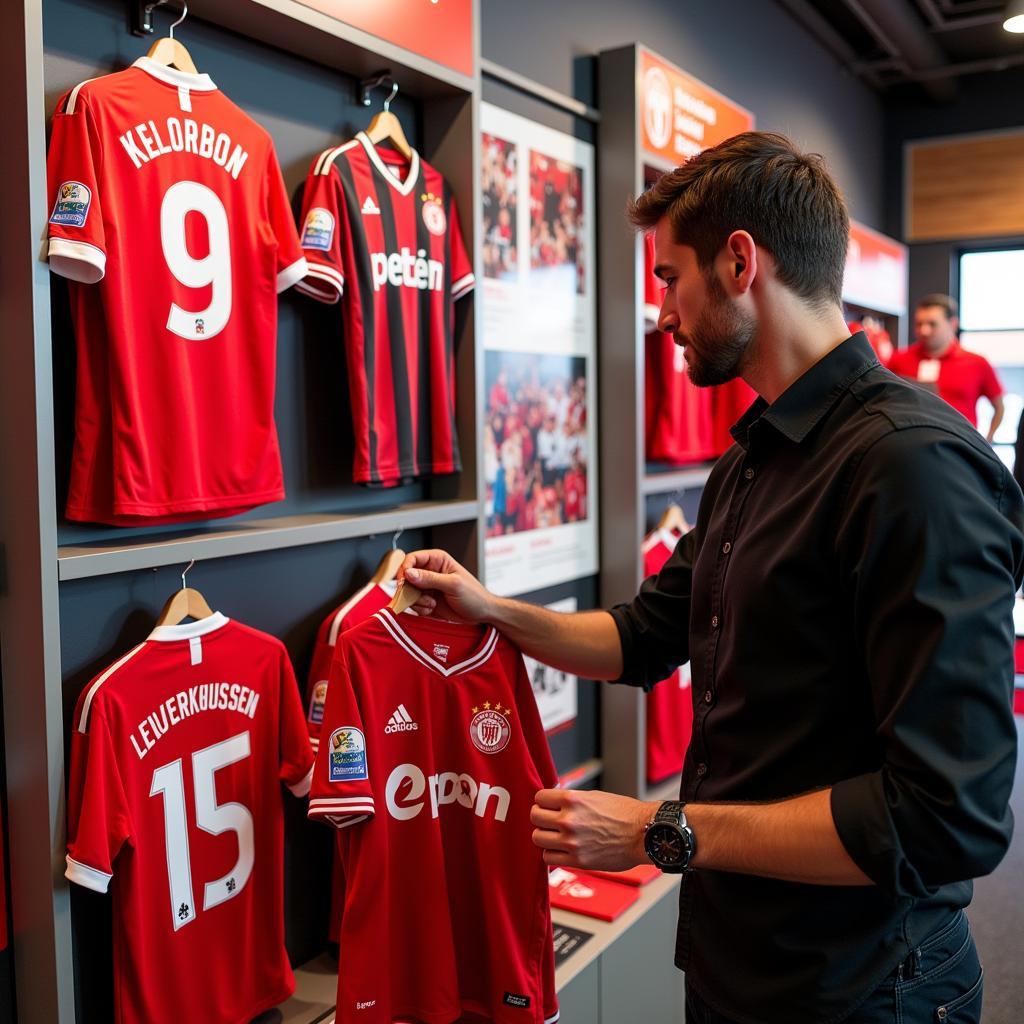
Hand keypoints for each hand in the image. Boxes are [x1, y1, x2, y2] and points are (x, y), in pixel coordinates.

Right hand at [399, 549, 494, 621]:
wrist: (481, 614)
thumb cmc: (474, 595)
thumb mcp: (453, 584)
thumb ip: (430, 578)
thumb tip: (409, 573)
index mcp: (437, 560)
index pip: (412, 559)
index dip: (405, 569)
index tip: (405, 581)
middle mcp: (430, 572)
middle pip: (406, 577)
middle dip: (410, 589)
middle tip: (420, 597)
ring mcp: (427, 587)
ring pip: (408, 592)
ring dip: (416, 601)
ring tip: (431, 603)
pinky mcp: (426, 600)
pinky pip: (413, 604)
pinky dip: (420, 608)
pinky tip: (432, 608)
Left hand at [530, 789, 658, 870]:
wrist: (643, 834)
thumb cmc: (624, 814)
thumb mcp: (594, 796)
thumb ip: (571, 801)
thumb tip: (554, 803)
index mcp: (573, 800)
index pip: (539, 798)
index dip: (543, 801)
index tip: (547, 805)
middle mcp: (569, 820)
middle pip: (535, 817)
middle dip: (541, 818)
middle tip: (548, 820)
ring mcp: (571, 842)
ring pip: (537, 838)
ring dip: (544, 836)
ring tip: (555, 836)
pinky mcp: (577, 860)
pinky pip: (548, 858)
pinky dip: (552, 854)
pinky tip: (561, 850)